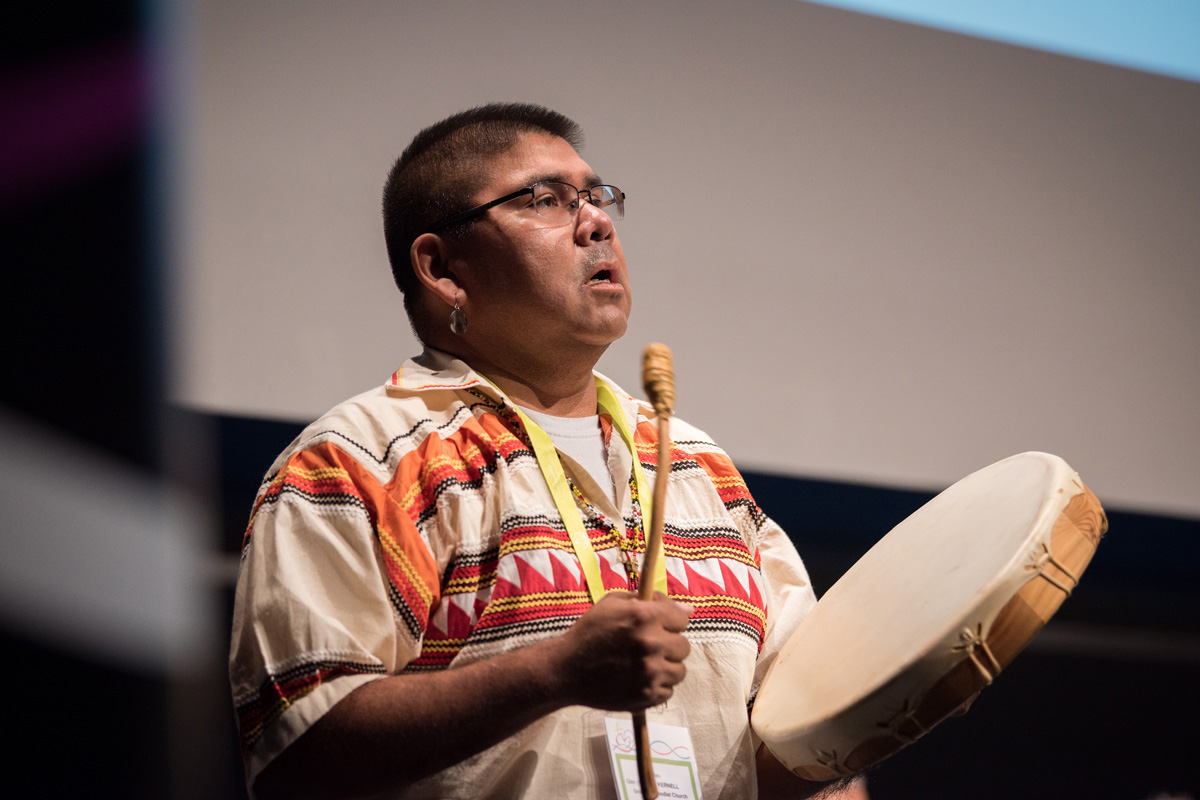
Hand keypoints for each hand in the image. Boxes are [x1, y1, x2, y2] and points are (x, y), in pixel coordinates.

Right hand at [553, 591, 692, 710]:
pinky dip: (657, 687)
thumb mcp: (613, 603)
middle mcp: (651, 644)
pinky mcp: (647, 696)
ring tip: (644, 665)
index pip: (682, 619)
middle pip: (684, 646)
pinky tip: (638, 680)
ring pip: (680, 671)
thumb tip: (689, 609)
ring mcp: (651, 673)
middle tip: (649, 648)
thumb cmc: (590, 631)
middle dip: (669, 645)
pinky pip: (669, 691)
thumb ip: (652, 601)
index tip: (659, 627)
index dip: (670, 622)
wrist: (566, 669)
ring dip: (665, 668)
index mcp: (644, 616)